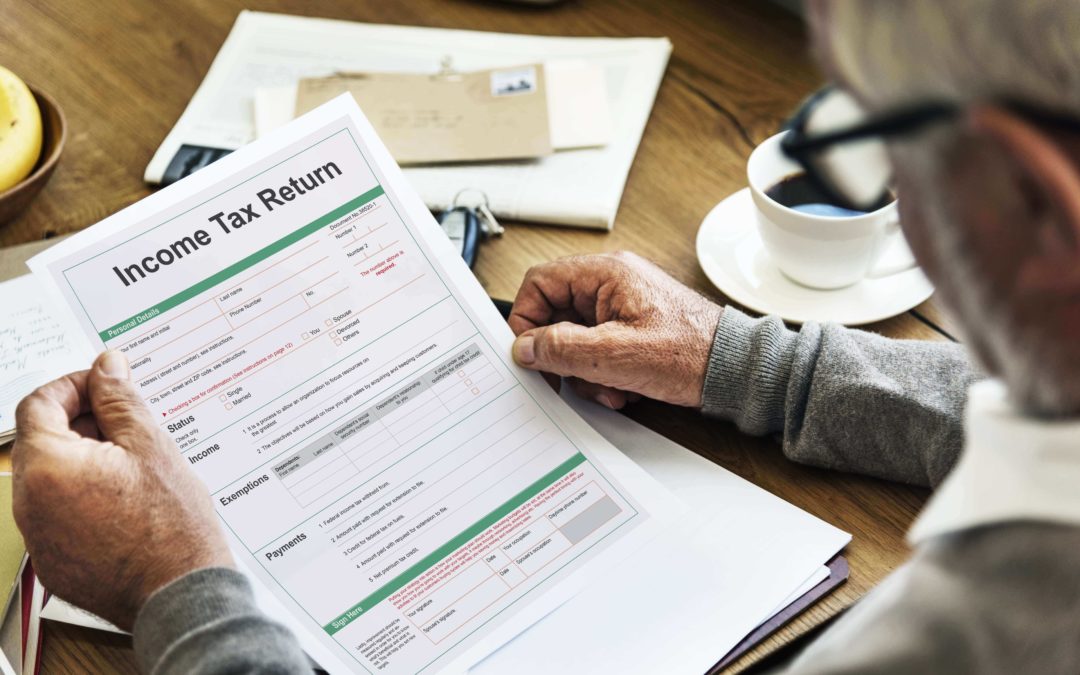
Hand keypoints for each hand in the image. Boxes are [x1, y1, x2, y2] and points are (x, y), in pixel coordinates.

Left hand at [12, 351, 232, 630]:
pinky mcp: (53, 560)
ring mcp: (39, 537)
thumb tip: (106, 367)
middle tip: (129, 426)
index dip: (73, 386)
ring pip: (51, 478)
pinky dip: (85, 497)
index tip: (105, 386)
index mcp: (48, 467)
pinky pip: (59, 513)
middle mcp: (30, 503)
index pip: (38, 404)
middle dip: (82, 424)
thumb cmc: (172, 526)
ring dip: (85, 460)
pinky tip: (127, 501)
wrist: (180, 594)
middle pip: (42, 441)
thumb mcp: (152, 446)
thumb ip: (120, 400)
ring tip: (135, 466)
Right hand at [509, 252, 722, 407]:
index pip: (540, 283)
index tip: (529, 353)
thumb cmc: (691, 353)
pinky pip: (598, 349)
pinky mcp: (632, 328)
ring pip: (576, 338)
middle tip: (572, 380)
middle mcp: (612, 283)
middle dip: (563, 356)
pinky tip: (624, 389)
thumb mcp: (615, 355)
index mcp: (605, 273)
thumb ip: (562, 348)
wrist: (735, 370)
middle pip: (556, 315)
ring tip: (610, 389)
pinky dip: (603, 373)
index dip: (526, 319)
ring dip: (585, 372)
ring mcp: (622, 306)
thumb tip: (524, 348)